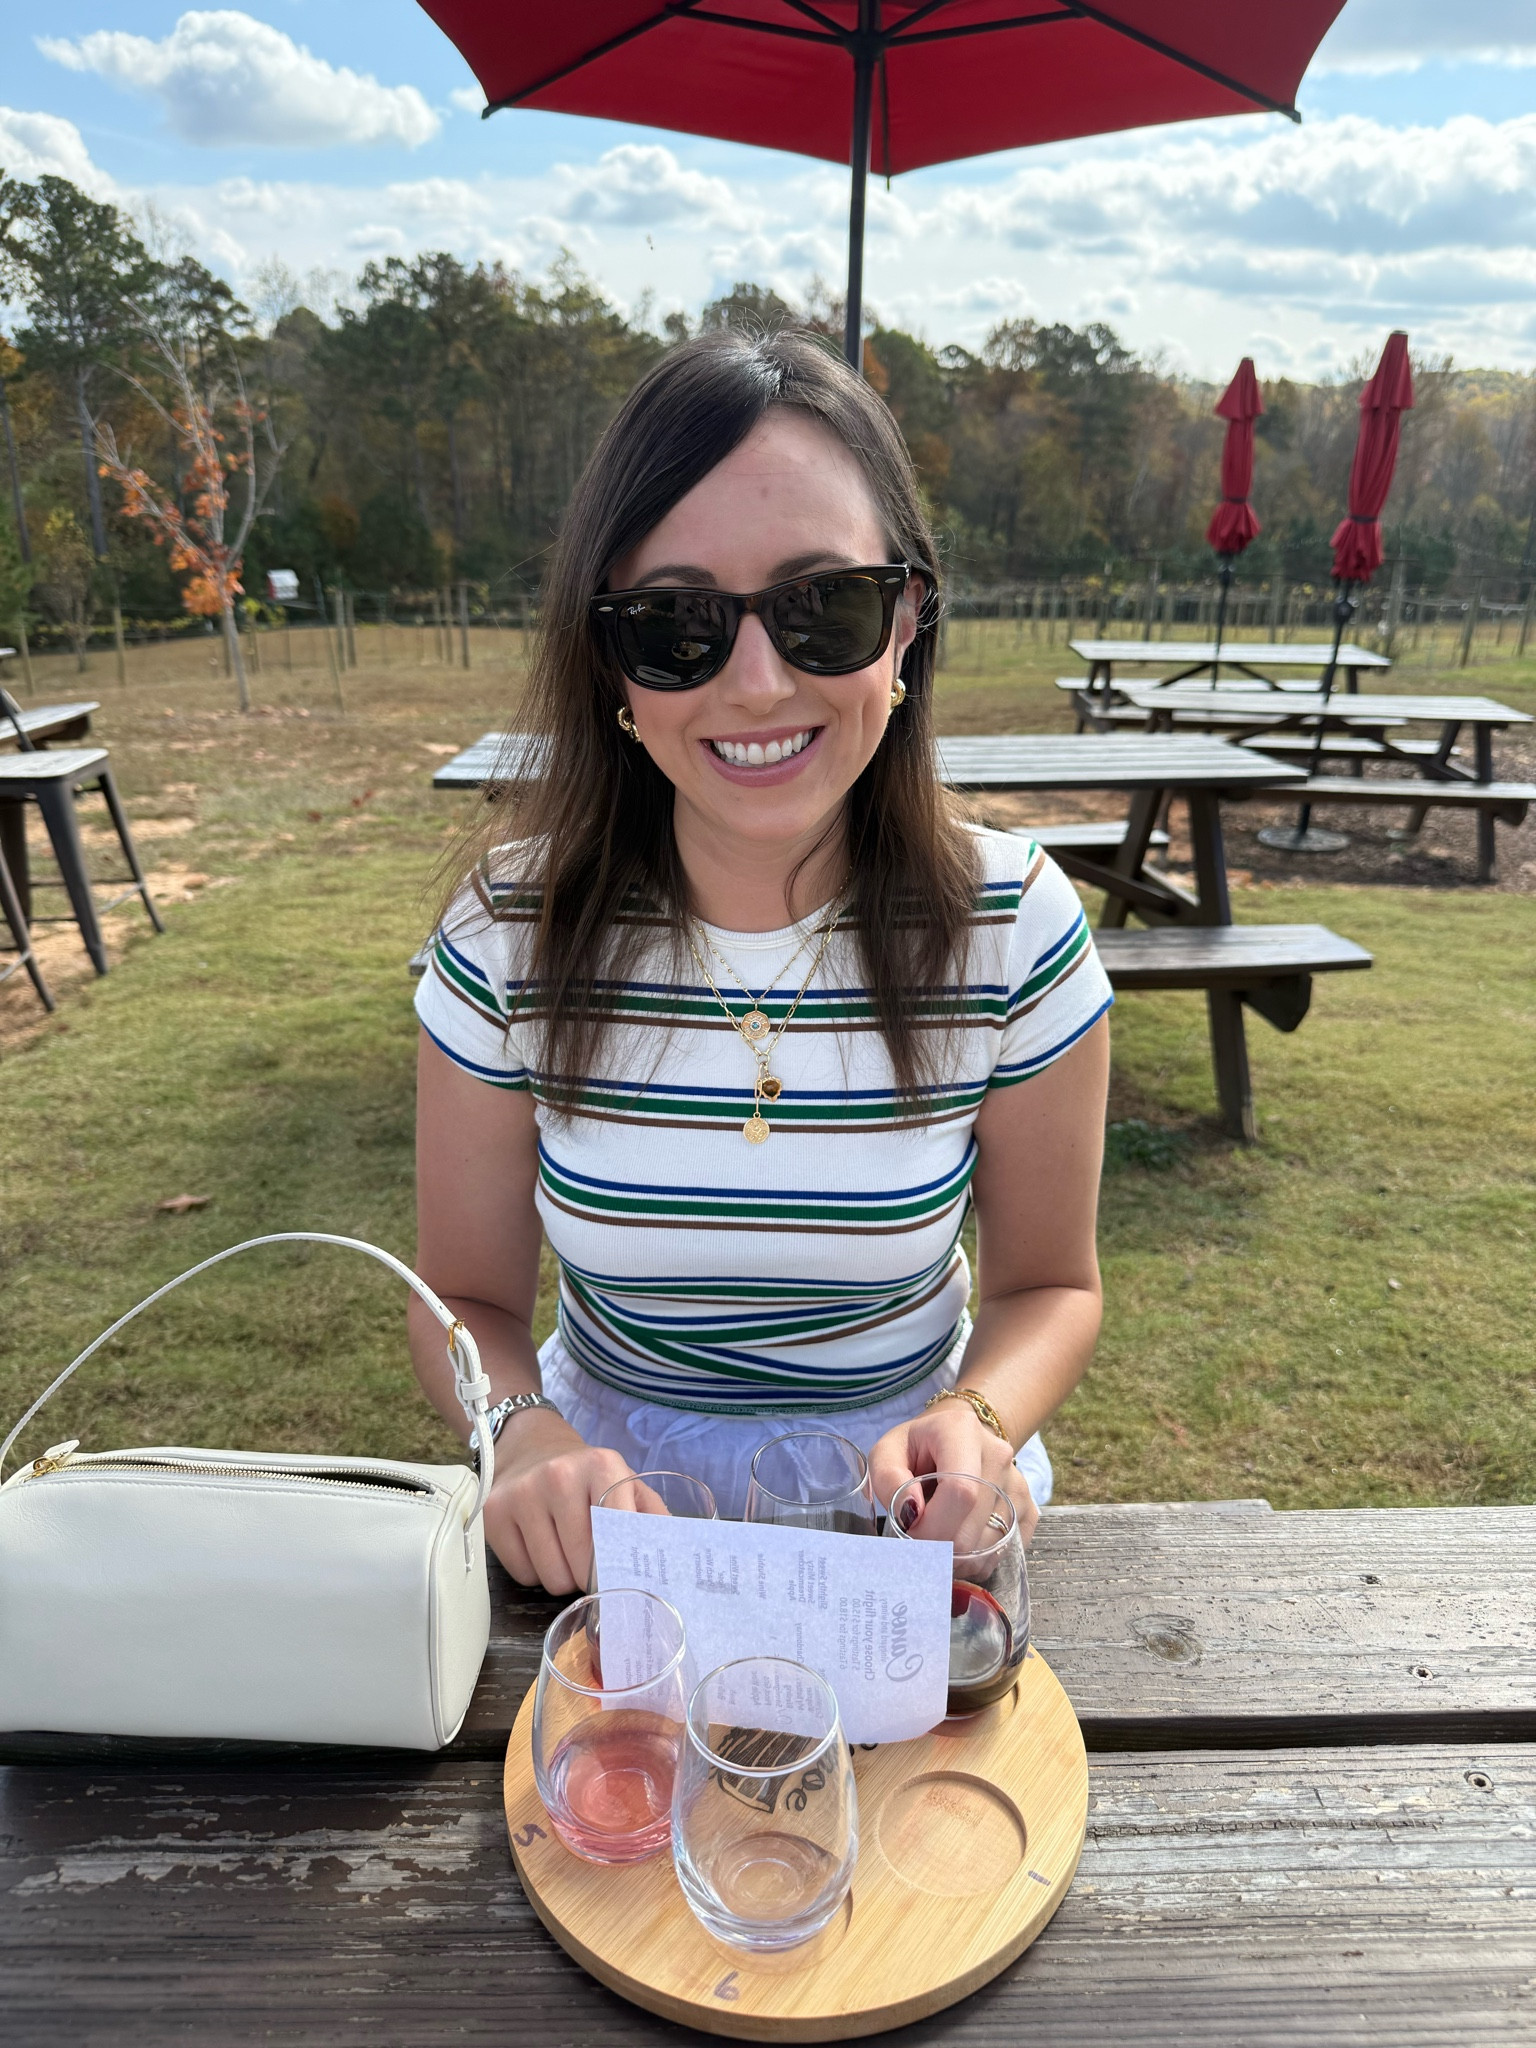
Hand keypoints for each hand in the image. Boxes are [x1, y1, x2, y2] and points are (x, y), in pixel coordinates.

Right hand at [482, 1409, 635, 1593]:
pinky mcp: (494, 1514)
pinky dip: (535, 1572)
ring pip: (553, 1577)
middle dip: (592, 1576)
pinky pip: (523, 1575)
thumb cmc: (587, 1477)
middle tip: (593, 1564)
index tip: (623, 1577)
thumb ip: (651, 1516)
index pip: (618, 1537)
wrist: (532, 1448)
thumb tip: (669, 1553)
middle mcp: (559, 1475)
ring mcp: (523, 1493)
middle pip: (584, 1566)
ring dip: (564, 1577)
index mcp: (601, 1465)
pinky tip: (540, 1546)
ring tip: (566, 1552)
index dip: (622, 1567)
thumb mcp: (626, 1484)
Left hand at [868, 1397, 1038, 1546]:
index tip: (910, 1531)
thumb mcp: (887, 1452)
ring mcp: (1018, 1483)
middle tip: (918, 1539)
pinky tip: (960, 1544)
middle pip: (974, 1526)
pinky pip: (1005, 1551)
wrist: (956, 1438)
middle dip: (939, 1547)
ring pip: (991, 1545)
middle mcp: (998, 1454)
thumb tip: (911, 1514)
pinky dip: (978, 1560)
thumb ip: (888, 1479)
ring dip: (958, 1557)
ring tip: (939, 1536)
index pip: (960, 1491)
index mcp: (961, 1431)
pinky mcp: (1030, 1508)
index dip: (933, 1525)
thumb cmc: (917, 1447)